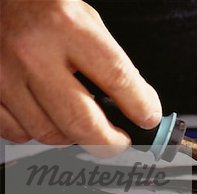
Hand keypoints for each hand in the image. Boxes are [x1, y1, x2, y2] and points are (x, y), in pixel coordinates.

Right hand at [0, 0, 161, 155]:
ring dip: (74, 136)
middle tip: (119, 141)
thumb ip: (109, 61)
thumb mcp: (85, 20)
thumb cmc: (42, 6)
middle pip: (81, 122)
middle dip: (110, 143)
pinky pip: (18, 132)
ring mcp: (4, 75)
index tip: (147, 119)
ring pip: (50, 133)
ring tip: (82, 122)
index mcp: (66, 26)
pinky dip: (39, 131)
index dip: (140, 106)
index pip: (117, 78)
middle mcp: (32, 52)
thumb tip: (136, 102)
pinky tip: (49, 116)